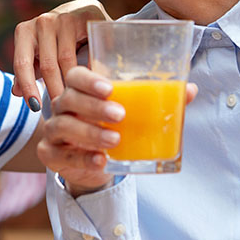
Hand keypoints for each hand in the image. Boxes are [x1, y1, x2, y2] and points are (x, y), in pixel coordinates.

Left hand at [12, 0, 109, 106]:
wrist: (81, 12)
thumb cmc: (55, 40)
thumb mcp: (38, 55)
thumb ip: (28, 72)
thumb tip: (16, 93)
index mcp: (24, 32)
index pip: (22, 63)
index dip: (28, 87)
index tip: (35, 108)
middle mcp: (41, 22)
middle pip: (47, 64)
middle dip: (54, 90)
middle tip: (63, 112)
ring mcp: (64, 18)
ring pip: (67, 59)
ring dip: (72, 83)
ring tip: (77, 102)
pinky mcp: (85, 17)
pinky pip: (87, 49)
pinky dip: (88, 69)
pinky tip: (92, 84)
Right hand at [39, 66, 196, 196]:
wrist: (95, 162)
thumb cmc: (112, 128)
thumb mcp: (134, 114)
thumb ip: (157, 100)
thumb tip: (189, 90)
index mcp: (80, 90)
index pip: (76, 76)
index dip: (89, 80)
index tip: (110, 89)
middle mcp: (62, 106)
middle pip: (69, 98)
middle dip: (94, 107)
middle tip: (120, 115)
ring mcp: (53, 131)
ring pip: (64, 125)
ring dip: (90, 133)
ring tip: (115, 140)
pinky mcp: (50, 154)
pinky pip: (61, 154)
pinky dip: (82, 157)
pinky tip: (101, 160)